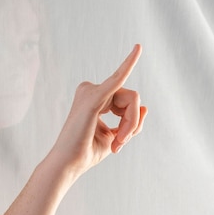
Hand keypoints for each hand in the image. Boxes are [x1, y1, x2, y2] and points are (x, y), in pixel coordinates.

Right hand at [52, 44, 146, 179]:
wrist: (68, 164)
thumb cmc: (85, 152)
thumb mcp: (115, 136)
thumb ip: (130, 122)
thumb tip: (145, 107)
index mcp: (95, 98)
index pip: (126, 101)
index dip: (130, 122)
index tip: (120, 143)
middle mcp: (90, 90)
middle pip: (131, 99)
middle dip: (132, 123)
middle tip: (119, 145)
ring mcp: (90, 92)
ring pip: (131, 99)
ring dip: (131, 123)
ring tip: (118, 143)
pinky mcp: (93, 98)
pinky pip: (117, 80)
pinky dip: (128, 64)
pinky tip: (137, 50)